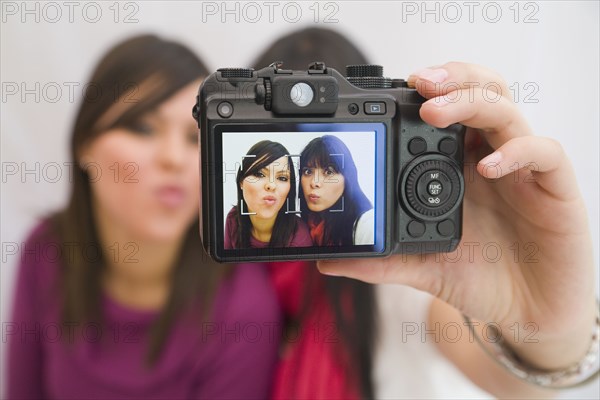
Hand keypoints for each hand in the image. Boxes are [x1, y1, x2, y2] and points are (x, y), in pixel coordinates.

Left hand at [318, 62, 596, 368]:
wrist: (529, 311)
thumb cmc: (481, 279)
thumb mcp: (424, 267)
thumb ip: (380, 261)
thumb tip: (327, 263)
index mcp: (457, 168)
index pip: (444, 112)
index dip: (423, 96)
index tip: (388, 94)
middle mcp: (489, 157)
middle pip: (478, 92)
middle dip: (449, 80)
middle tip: (417, 85)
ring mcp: (522, 168)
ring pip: (505, 109)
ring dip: (469, 101)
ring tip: (434, 111)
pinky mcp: (554, 186)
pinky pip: (543, 152)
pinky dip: (515, 152)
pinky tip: (487, 167)